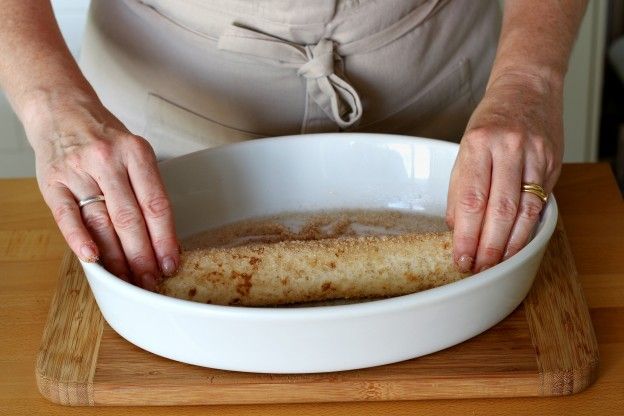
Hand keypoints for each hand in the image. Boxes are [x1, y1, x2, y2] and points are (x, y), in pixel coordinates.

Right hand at [25, 89, 178, 288]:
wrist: (61, 109)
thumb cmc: (104, 137)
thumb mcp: (134, 153)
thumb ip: (146, 190)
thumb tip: (162, 238)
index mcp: (136, 153)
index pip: (156, 205)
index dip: (165, 239)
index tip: (171, 263)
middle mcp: (108, 160)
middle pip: (130, 218)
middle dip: (143, 256)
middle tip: (150, 281)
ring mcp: (78, 170)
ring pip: (101, 222)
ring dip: (116, 257)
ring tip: (127, 279)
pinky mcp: (53, 181)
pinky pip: (67, 216)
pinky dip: (80, 240)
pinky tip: (93, 259)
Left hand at [446, 72, 563, 272]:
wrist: (527, 89)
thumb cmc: (490, 121)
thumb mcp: (464, 149)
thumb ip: (460, 189)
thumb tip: (457, 228)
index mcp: (477, 144)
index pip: (471, 199)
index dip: (466, 235)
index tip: (460, 257)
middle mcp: (508, 148)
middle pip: (499, 209)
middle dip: (487, 246)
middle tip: (477, 268)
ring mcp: (534, 155)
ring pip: (524, 210)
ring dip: (510, 244)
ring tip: (496, 263)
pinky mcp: (552, 162)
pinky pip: (540, 202)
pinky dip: (528, 228)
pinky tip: (517, 244)